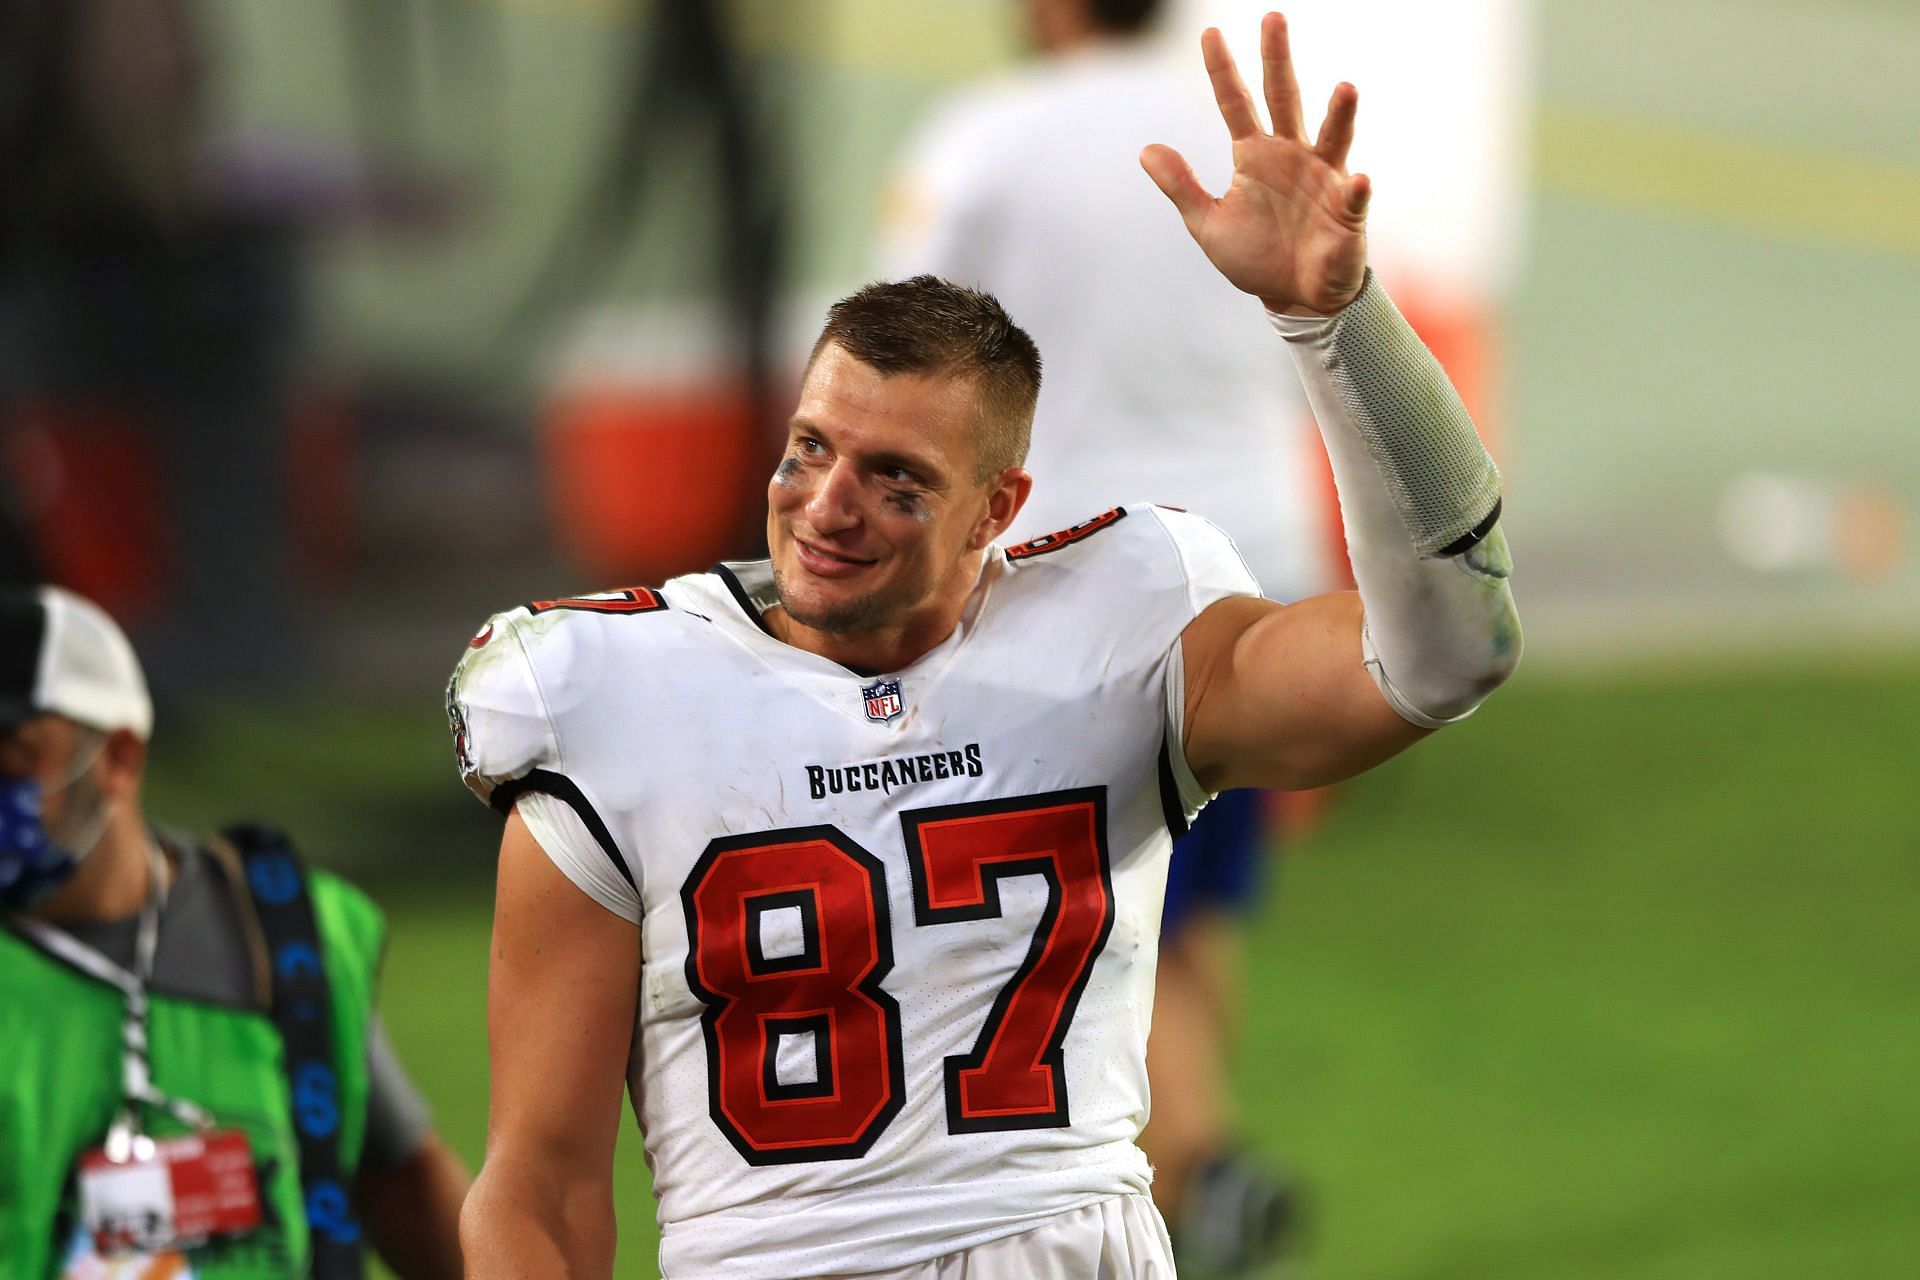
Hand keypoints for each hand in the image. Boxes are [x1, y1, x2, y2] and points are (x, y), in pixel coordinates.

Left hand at [1141, 13, 1368, 315]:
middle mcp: (1292, 155)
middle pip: (1284, 98)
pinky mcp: (1347, 213)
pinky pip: (1354, 198)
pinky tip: (1358, 179)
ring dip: (1340, 115)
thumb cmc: (1256, 256)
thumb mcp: (1208, 224)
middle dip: (1278, 60)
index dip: (1222, 70)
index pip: (1234, 104)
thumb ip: (1181, 186)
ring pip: (1332, 137)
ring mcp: (1324, 180)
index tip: (1209, 33)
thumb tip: (1145, 149)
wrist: (1294, 298)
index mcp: (1255, 155)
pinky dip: (1357, 190)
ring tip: (1345, 87)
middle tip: (1272, 18)